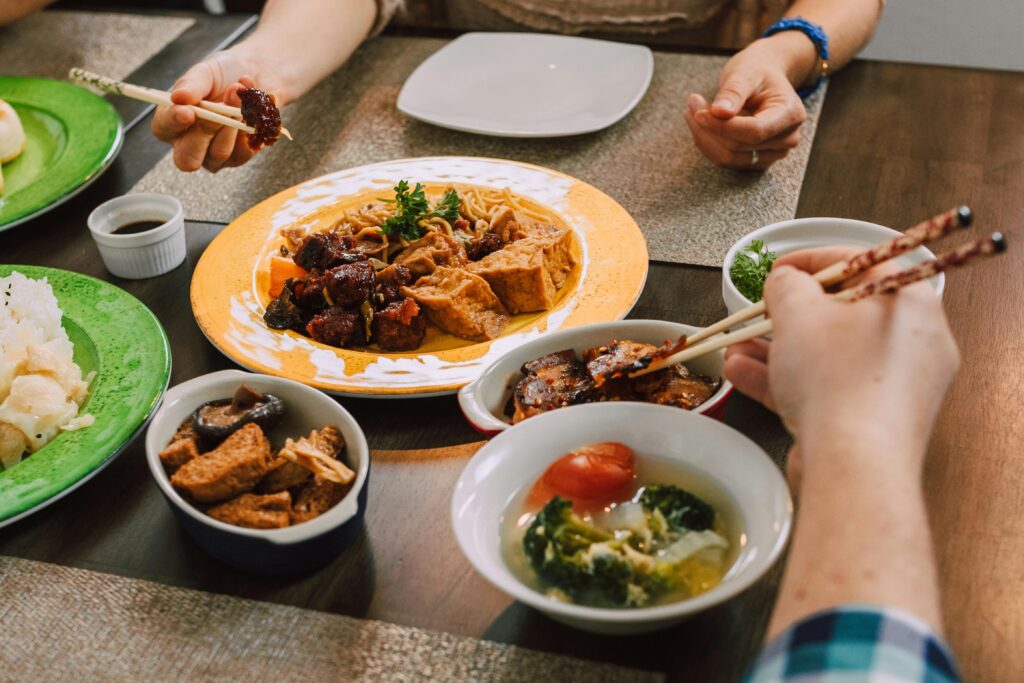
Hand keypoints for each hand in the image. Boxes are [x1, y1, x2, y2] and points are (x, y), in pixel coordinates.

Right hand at [151, 51, 281, 172]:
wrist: (259, 75)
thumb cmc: (224, 74)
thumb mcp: (206, 72)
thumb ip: (193, 84)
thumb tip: (178, 97)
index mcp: (172, 121)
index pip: (164, 128)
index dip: (174, 122)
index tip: (187, 111)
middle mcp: (189, 144)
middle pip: (187, 158)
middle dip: (205, 131)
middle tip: (221, 105)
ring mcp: (214, 155)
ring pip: (219, 153)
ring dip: (232, 122)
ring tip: (238, 93)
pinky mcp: (239, 157)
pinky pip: (243, 151)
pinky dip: (249, 125)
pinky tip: (252, 106)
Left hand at [684, 39, 807, 170]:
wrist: (764, 78)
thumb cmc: (756, 71)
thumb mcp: (745, 72)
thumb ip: (734, 91)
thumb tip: (719, 112)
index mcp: (790, 114)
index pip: (754, 132)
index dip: (722, 126)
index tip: (698, 113)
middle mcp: (787, 139)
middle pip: (737, 147)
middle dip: (708, 127)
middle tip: (692, 102)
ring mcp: (773, 154)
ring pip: (728, 158)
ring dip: (704, 137)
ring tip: (692, 111)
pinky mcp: (756, 161)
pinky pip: (725, 160)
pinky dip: (708, 143)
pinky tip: (701, 124)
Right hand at [725, 247, 959, 469]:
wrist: (854, 466)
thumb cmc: (836, 379)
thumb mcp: (799, 313)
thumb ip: (786, 285)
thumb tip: (784, 281)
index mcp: (910, 304)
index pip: (864, 262)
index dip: (814, 260)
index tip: (777, 268)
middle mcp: (912, 343)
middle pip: (844, 314)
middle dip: (788, 314)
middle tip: (760, 311)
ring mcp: (893, 387)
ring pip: (829, 356)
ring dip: (777, 349)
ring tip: (734, 347)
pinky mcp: (872, 421)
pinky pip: (827, 389)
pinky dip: (788, 380)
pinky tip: (741, 374)